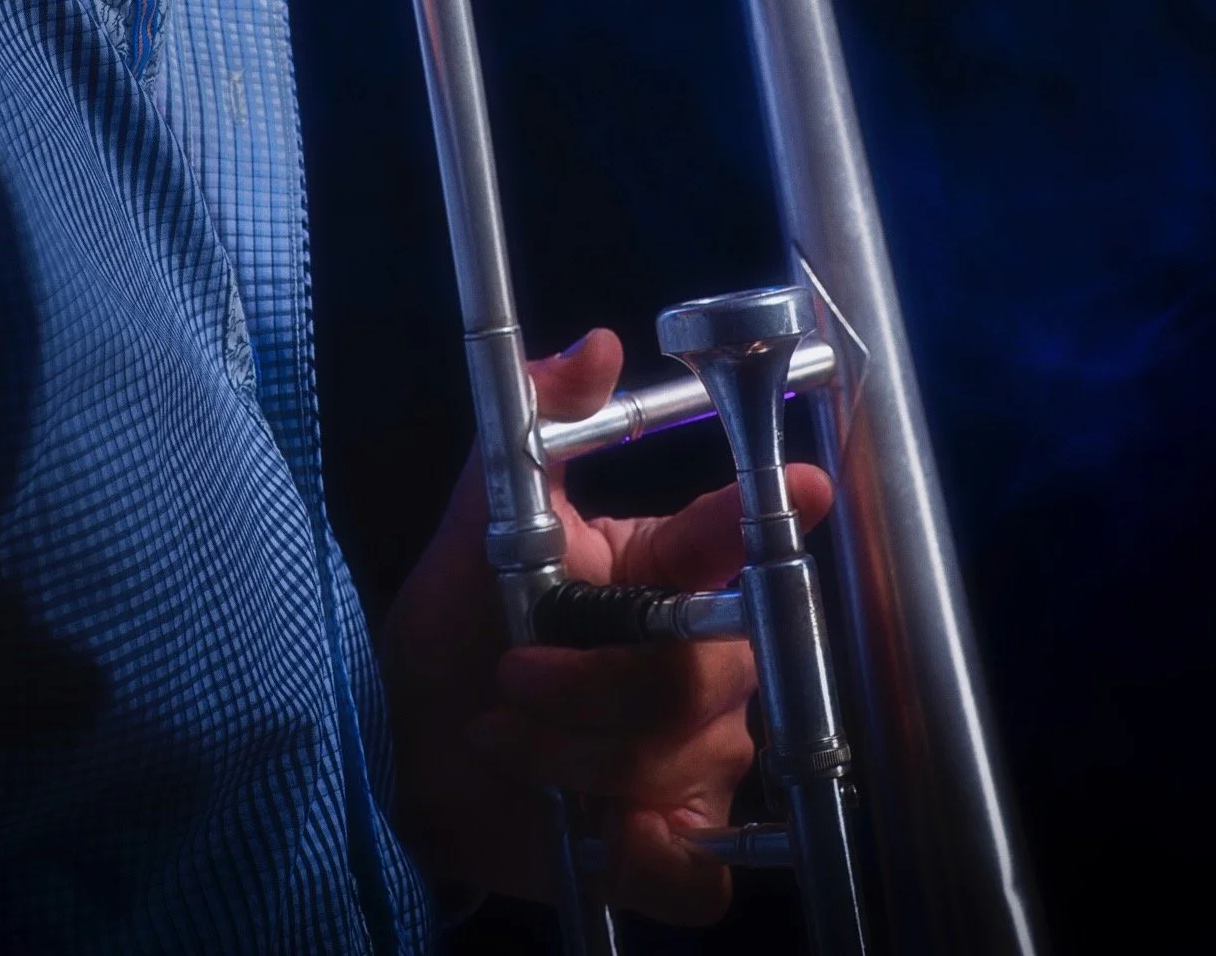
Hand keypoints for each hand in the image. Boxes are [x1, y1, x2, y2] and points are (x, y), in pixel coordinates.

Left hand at [379, 328, 832, 926]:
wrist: (408, 746)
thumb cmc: (459, 626)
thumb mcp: (482, 522)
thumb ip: (532, 426)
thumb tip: (593, 344)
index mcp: (664, 576)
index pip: (736, 537)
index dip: (778, 508)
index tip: (807, 484)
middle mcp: (700, 665)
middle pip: (703, 673)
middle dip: (595, 679)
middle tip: (512, 671)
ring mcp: (697, 760)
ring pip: (687, 762)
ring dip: (576, 753)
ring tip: (504, 732)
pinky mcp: (674, 848)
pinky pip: (699, 870)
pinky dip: (642, 855)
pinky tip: (590, 828)